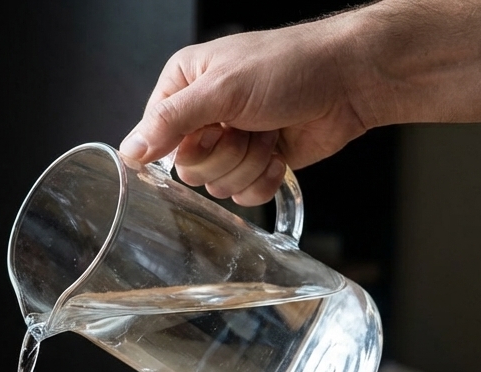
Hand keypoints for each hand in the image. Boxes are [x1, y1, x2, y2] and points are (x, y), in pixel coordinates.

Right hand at [119, 16, 369, 205]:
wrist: (351, 80)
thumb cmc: (290, 67)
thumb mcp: (221, 89)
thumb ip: (170, 121)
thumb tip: (128, 151)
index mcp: (184, 84)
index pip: (154, 135)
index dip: (182, 142)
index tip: (211, 127)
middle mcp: (203, 114)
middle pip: (186, 167)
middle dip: (222, 154)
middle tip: (244, 127)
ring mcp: (231, 141)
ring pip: (216, 184)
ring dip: (248, 163)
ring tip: (268, 134)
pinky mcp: (257, 163)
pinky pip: (242, 195)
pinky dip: (263, 179)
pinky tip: (278, 154)